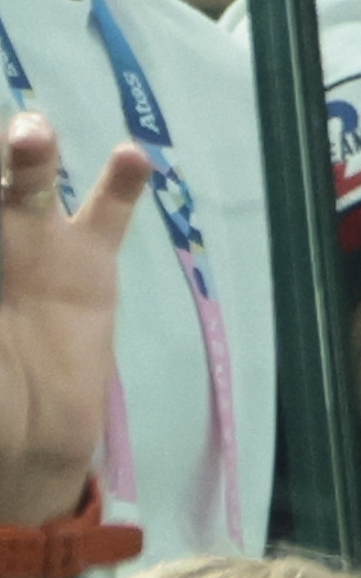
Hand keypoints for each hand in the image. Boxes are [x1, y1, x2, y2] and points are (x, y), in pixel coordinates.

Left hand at [0, 116, 147, 529]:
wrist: (26, 440)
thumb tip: (2, 271)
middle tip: (0, 148)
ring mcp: (35, 240)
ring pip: (30, 181)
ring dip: (31, 154)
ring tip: (33, 137)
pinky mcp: (88, 261)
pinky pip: (107, 215)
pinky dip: (121, 184)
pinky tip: (130, 158)